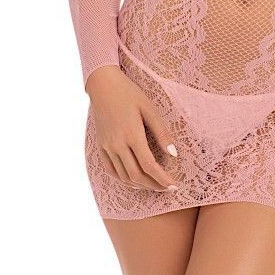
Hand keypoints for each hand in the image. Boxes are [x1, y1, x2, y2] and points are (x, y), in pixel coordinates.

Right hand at [85, 65, 179, 191]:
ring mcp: (107, 147)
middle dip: (153, 185)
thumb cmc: (130, 94)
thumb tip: (174, 154)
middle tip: (167, 188)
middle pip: (136, 175)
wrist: (103, 85)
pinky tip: (134, 180)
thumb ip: (162, 132)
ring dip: (140, 185)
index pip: (149, 165)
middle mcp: (117, 144)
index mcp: (132, 134)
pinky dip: (123, 180)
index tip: (174, 186)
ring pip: (123, 176)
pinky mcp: (100, 146)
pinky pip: (111, 170)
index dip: (162, 179)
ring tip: (154, 185)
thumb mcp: (150, 109)